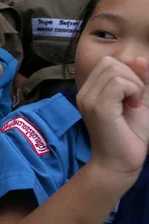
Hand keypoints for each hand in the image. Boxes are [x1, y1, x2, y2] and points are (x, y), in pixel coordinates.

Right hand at [78, 56, 148, 182]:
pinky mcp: (98, 107)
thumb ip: (139, 80)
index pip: (108, 63)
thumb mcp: (138, 101)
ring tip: (132, 105)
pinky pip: (119, 84)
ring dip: (134, 85)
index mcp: (90, 91)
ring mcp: (88, 99)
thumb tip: (139, 59)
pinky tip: (132, 108)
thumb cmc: (130, 136)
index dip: (128, 73)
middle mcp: (84, 92)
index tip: (132, 97)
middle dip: (132, 77)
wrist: (120, 164)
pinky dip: (133, 91)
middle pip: (110, 62)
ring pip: (116, 71)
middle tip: (134, 101)